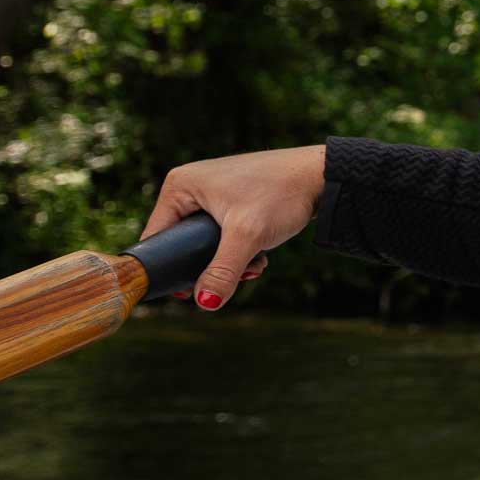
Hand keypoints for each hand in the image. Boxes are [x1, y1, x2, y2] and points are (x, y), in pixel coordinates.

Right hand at [139, 143, 327, 310]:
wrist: (322, 176)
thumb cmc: (282, 194)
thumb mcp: (248, 236)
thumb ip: (222, 271)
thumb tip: (204, 303)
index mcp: (179, 186)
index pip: (157, 238)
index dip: (168, 268)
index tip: (187, 293)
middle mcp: (190, 186)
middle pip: (182, 243)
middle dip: (208, 266)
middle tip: (234, 278)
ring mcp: (212, 192)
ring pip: (206, 242)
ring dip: (229, 261)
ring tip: (254, 266)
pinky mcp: (232, 200)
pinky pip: (224, 235)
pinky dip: (240, 249)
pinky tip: (260, 257)